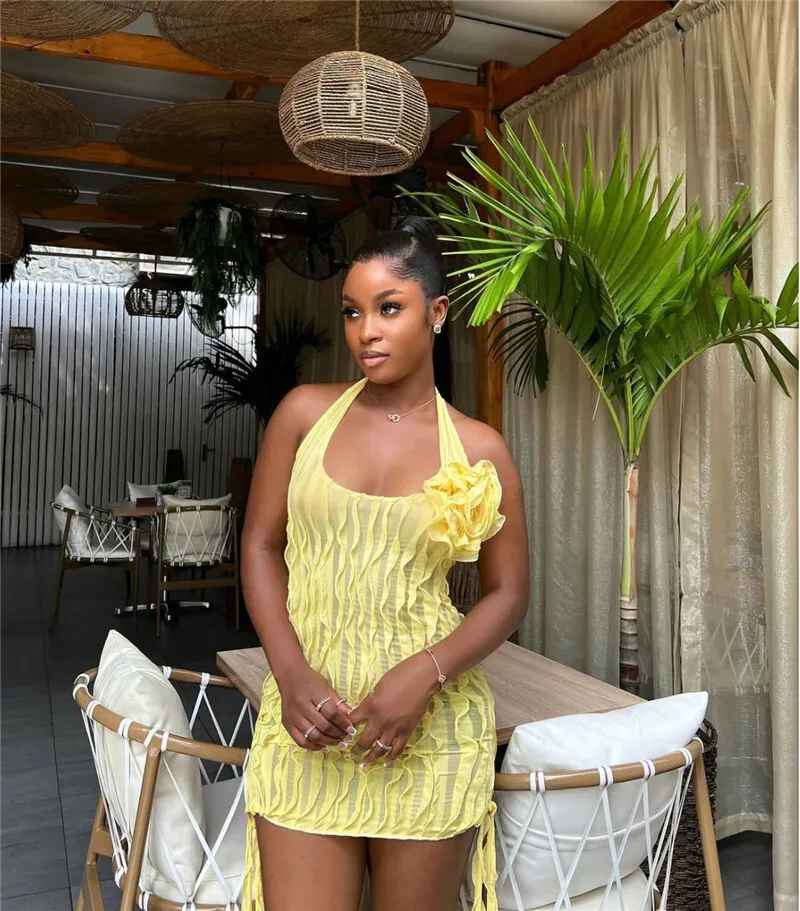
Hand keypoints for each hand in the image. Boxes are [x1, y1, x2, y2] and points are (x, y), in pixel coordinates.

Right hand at [276, 663, 356, 751]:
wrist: (289, 676)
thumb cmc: (310, 680)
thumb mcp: (327, 687)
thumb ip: (338, 702)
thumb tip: (352, 717)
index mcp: (314, 694)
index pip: (331, 713)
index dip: (343, 723)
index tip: (352, 729)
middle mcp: (302, 706)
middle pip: (323, 726)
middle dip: (338, 734)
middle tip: (347, 738)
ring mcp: (293, 717)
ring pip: (313, 736)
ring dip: (328, 742)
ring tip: (339, 743)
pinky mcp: (287, 724)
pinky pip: (301, 741)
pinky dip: (313, 746)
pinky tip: (324, 746)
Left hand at [348, 652, 439, 767]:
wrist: (422, 679)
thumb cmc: (399, 676)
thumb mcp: (378, 686)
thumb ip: (370, 701)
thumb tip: (364, 711)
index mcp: (370, 706)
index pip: (353, 722)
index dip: (346, 728)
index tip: (344, 733)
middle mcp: (380, 721)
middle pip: (364, 741)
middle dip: (355, 751)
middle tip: (351, 756)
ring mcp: (394, 728)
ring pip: (379, 750)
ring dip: (370, 758)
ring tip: (364, 764)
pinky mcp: (407, 731)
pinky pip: (397, 749)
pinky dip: (391, 758)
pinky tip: (385, 763)